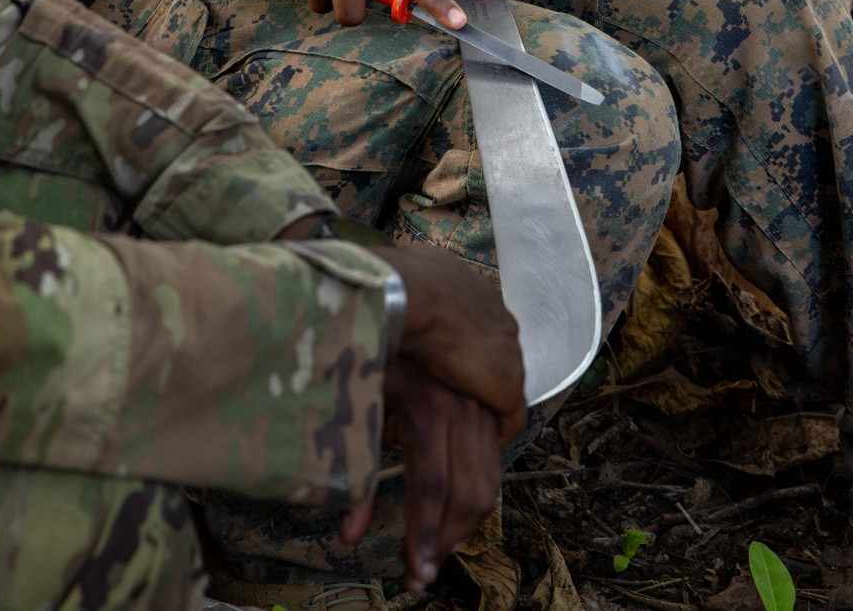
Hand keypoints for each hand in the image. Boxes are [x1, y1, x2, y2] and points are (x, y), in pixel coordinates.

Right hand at [338, 242, 524, 588]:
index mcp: (477, 385)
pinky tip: (367, 535)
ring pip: (454, 487)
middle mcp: (473, 395)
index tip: (444, 534)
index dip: (466, 505)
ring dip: (431, 536)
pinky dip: (403, 512)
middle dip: (452, 533)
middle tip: (426, 569)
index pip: (485, 462)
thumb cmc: (389, 309)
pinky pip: (423, 473)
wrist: (387, 278)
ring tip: (413, 572)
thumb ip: (414, 397)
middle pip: (478, 484)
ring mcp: (455, 398)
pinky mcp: (429, 401)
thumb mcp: (413, 357)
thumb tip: (391, 437)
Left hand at [341, 362, 503, 590]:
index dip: (425, 534)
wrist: (405, 304)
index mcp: (428, 406)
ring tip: (437, 552)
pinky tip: (455, 515)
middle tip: (421, 573)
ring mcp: (482, 405)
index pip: (431, 485)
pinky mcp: (491, 406)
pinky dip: (478, 495)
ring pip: (488, 482)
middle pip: (467, 491)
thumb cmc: (373, 354)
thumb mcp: (361, 408)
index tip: (415, 573)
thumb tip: (350, 533)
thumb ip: (358, 474)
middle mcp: (463, 408)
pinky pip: (494, 462)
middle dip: (446, 540)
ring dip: (464, 526)